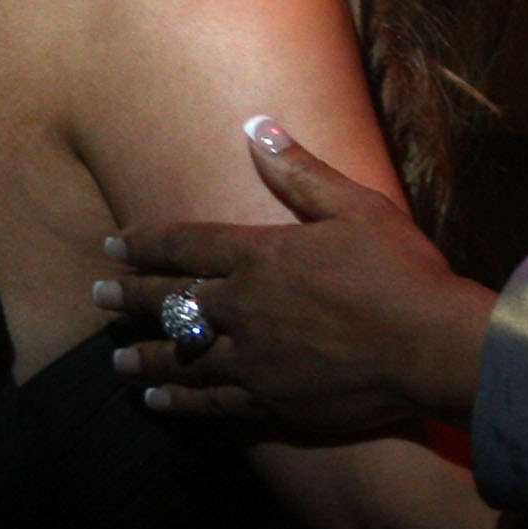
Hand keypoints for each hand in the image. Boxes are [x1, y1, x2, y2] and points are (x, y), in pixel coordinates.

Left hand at [100, 117, 493, 431]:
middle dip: (128, 296)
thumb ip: (301, 172)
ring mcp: (252, 359)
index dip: (144, 242)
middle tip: (96, 296)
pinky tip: (157, 401)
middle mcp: (243, 308)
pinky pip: (209, 402)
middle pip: (170, 300)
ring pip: (180, 356)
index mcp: (261, 255)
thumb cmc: (402, 271)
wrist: (431, 348)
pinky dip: (178, 400)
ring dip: (143, 355)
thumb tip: (256, 126)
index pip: (186, 245)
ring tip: (116, 358)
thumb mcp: (357, 207)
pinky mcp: (269, 401)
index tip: (110, 244)